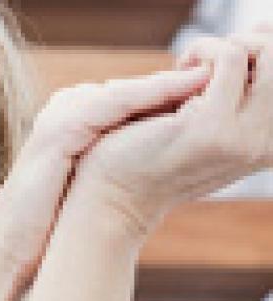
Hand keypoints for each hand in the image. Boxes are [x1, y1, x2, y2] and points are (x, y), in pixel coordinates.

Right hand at [0, 61, 217, 279]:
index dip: (166, 96)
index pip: (127, 96)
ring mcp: (56, 117)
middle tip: (211, 85)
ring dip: (165, 87)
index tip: (206, 99)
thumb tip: (168, 152)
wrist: (14, 243)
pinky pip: (110, 106)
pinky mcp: (58, 131)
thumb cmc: (54, 221)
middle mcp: (61, 110)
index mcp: (70, 117)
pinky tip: (175, 103)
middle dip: (169, 88)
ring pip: (122, 92)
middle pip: (127, 88)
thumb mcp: (94, 180)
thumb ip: (118, 157)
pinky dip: (145, 98)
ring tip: (204, 85)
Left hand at [69, 28, 272, 236]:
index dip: (258, 57)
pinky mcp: (211, 127)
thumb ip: (236, 89)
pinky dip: (203, 50)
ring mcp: (242, 137)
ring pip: (268, 54)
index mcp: (269, 144)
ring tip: (189, 67)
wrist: (115, 196)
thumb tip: (259, 33)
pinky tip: (176, 71)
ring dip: (226, 47)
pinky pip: (231, 57)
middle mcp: (267, 143)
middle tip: (202, 65)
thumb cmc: (150, 154)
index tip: (215, 72)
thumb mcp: (204, 122)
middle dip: (248, 45)